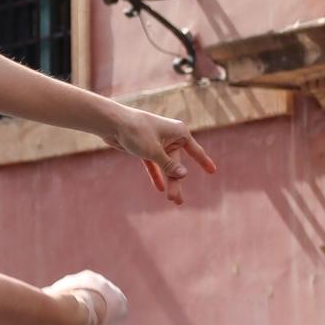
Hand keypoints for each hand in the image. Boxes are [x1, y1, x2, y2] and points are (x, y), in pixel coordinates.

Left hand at [101, 102, 216, 204]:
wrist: (112, 123)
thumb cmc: (136, 132)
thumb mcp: (154, 151)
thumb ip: (169, 164)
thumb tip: (184, 175)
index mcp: (179, 132)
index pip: (195, 150)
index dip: (204, 162)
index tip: (213, 172)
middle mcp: (171, 137)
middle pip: (177, 164)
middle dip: (176, 182)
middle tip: (176, 201)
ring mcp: (158, 143)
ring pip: (165, 166)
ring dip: (168, 181)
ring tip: (173, 200)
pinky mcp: (145, 148)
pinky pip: (154, 164)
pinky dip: (156, 175)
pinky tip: (159, 188)